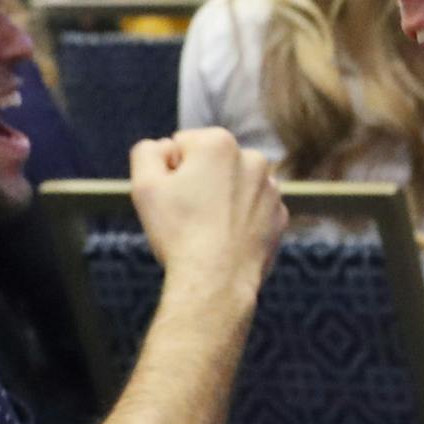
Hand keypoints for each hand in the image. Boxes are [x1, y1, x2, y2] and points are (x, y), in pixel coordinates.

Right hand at [129, 128, 285, 298]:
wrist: (216, 281)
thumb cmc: (178, 233)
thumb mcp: (144, 185)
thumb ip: (147, 152)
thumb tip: (164, 147)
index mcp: (219, 142)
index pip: (182, 145)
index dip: (170, 172)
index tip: (172, 198)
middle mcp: (252, 158)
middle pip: (211, 164)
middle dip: (198, 182)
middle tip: (188, 216)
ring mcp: (270, 189)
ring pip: (233, 186)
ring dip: (221, 199)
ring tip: (207, 230)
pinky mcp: (279, 216)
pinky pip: (252, 210)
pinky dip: (239, 220)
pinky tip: (226, 240)